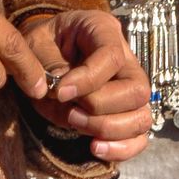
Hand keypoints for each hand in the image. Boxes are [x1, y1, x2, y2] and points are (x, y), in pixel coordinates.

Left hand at [22, 10, 151, 162]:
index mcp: (103, 29)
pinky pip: (139, 138)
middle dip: (100, 107)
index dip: (88, 80)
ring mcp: (130, 87)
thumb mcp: (37, 44)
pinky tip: (94, 147)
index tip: (60, 92)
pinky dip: (120, 149)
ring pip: (142, 116)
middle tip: (70, 110)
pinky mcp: (128, 113)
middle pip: (137, 90)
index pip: (112, 56)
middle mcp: (126, 57)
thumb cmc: (42, 45)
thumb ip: (48, 64)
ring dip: (108, 129)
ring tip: (75, 123)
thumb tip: (63, 92)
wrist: (44, 55)